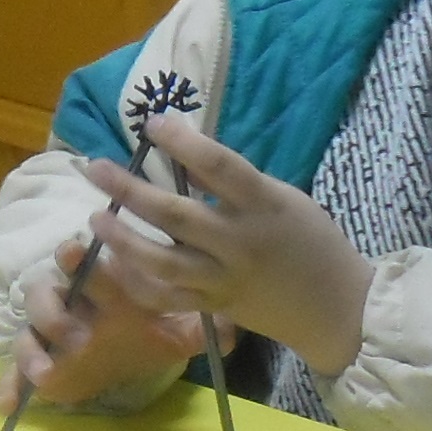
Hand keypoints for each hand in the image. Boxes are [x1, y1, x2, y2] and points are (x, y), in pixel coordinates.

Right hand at [0, 225, 208, 413]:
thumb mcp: (181, 328)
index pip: (86, 263)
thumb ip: (203, 326)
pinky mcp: (40, 359)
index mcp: (104, 286)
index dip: (77, 255)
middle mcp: (72, 301)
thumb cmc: (151, 326)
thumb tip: (232, 331)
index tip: (74, 250)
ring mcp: (51, 331)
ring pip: (29, 327)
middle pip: (47, 291)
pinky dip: (12, 384)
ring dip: (34, 347)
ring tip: (48, 371)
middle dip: (53, 304)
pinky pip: (16, 370)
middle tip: (70, 325)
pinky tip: (7, 405)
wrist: (132, 350)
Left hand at [82, 111, 374, 378]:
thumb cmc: (311, 241)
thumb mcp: (282, 200)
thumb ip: (235, 184)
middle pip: (175, 214)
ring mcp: (225, 279)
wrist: (336, 306)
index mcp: (265, 205)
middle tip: (95, 168)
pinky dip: (136, 283)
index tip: (151, 123)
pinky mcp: (215, 307)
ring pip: (162, 261)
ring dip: (123, 239)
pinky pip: (167, 297)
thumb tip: (185, 154)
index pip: (218, 165)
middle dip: (129, 189)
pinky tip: (114, 263)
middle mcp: (240, 242)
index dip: (182, 142)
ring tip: (95, 218)